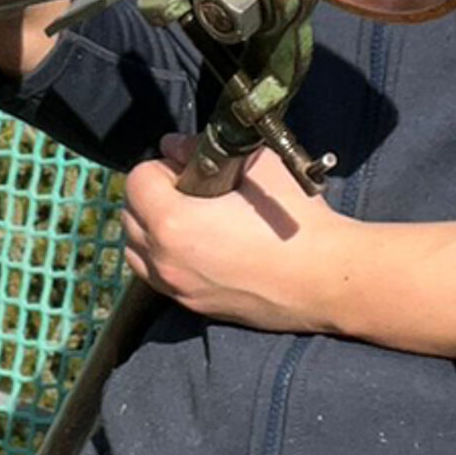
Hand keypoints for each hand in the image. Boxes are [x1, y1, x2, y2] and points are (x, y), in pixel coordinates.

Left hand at [122, 137, 345, 334]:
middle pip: (130, 217)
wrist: (326, 278)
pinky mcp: (194, 306)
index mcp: (173, 222)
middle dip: (152, 196)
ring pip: (137, 252)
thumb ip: (203, 151)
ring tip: (190, 220)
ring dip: (152, 231)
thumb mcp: (255, 167)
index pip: (137, 180)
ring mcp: (178, 288)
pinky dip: (166, 259)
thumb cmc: (295, 221)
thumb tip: (174, 147)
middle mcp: (165, 260)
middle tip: (190, 188)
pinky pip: (159, 278)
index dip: (161, 166)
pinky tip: (202, 247)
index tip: (187, 167)